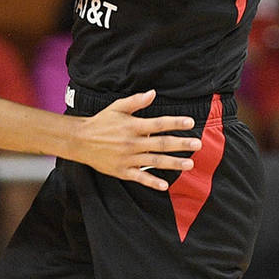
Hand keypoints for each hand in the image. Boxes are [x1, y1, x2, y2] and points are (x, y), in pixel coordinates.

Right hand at [76, 89, 200, 190]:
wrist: (80, 140)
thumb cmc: (101, 122)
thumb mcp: (117, 107)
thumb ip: (136, 101)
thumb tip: (153, 93)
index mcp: (132, 126)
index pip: (158, 123)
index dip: (175, 122)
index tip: (190, 122)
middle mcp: (132, 142)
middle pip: (161, 143)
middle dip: (181, 144)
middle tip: (198, 144)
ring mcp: (128, 158)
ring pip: (155, 161)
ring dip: (173, 163)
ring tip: (189, 164)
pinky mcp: (122, 171)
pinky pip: (140, 177)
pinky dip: (152, 182)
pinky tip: (165, 185)